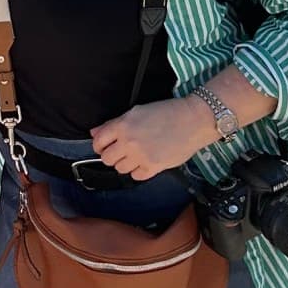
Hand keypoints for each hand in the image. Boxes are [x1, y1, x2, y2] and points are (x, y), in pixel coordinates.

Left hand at [88, 95, 216, 180]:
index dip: (99, 145)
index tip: (105, 146)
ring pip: (120, 169)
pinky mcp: (153, 167)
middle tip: (122, 151)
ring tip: (137, 155)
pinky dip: (139, 171)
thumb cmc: (167, 112)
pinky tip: (146, 161)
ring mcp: (140, 156)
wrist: (193, 120)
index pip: (97, 142)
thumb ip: (113, 123)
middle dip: (112, 155)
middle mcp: (128, 142)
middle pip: (106, 159)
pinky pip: (135, 176)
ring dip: (126, 163)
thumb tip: (94, 132)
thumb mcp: (137, 111)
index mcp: (123, 125)